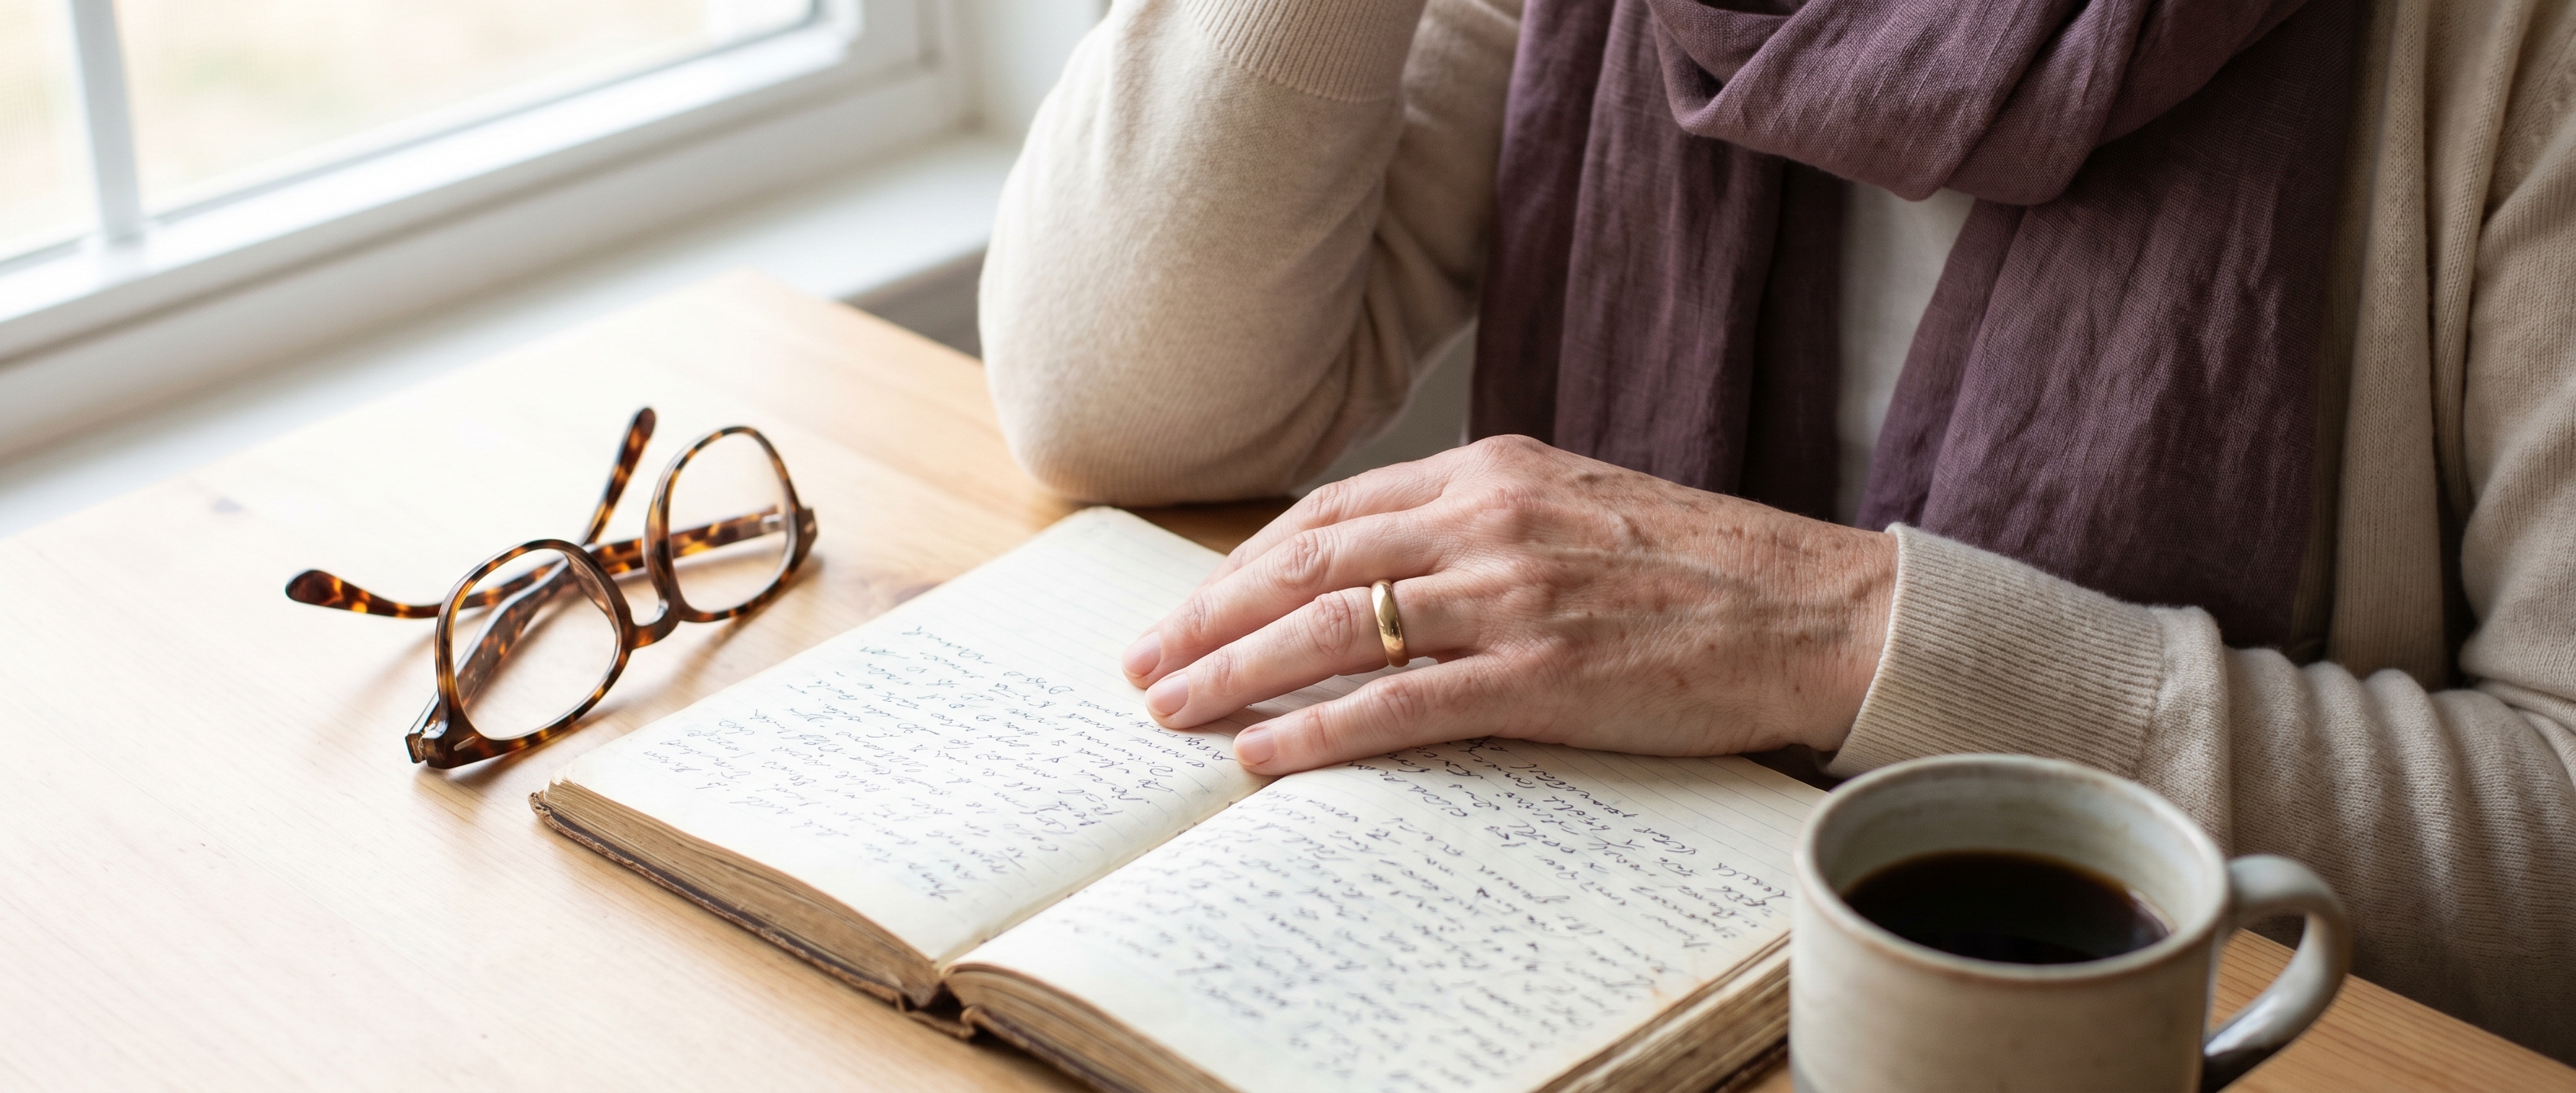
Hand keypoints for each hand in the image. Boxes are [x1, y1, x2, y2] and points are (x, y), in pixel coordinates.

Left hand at [1121, 436, 1896, 773]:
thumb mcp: (1581, 508)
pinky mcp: (1541, 674)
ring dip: (1232, 673)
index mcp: (1495, 470)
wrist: (1822, 612)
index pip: (1331, 509)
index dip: (1246, 562)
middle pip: (1304, 561)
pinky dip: (1315, 730)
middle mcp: (1488, 518)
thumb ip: (1488, 524)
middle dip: (1206, 616)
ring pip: (1330, 627)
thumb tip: (1392, 569)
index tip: (1193, 605)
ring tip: (1170, 711)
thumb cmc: (1710, 569)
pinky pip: (1398, 703)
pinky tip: (1262, 755)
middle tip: (1140, 663)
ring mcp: (1511, 595)